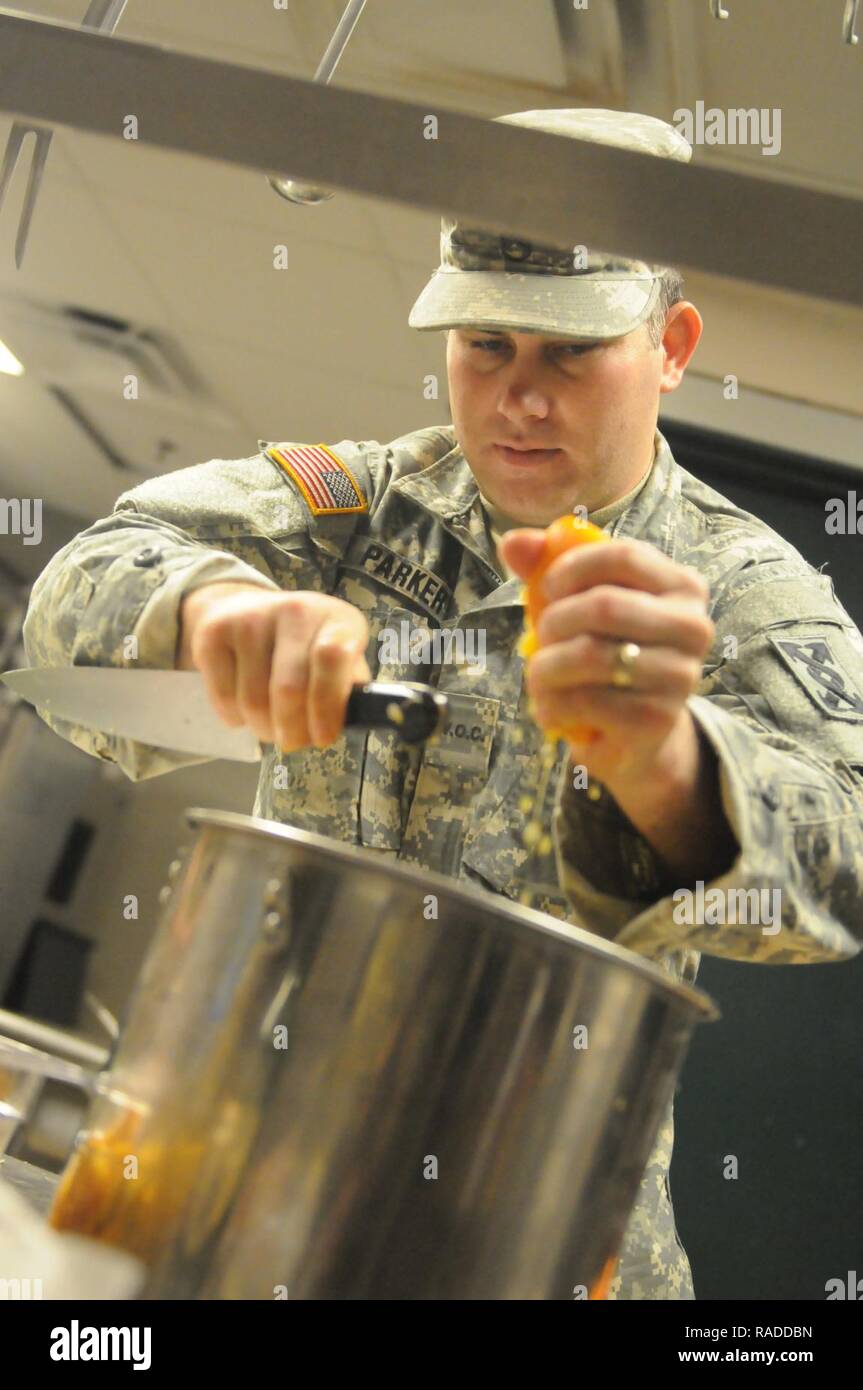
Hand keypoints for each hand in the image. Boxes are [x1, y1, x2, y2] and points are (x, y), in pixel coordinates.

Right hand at [176, 583, 371, 750]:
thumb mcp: (340, 659)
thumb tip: (350, 721)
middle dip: (292, 731)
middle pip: (289, 689)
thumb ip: (349, 689)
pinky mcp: (214, 632)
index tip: (322, 738)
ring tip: (270, 726)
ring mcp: (251, 618)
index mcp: (336, 619)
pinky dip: (236, 719)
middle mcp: (295, 610)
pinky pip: (224, 698)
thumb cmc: (304, 647)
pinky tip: (245, 709)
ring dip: (263, 729)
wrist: (243, 611)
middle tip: (293, 742)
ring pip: (254, 701)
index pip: (332, 658)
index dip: (327, 705)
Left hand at [498, 531, 714, 794]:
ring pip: (591, 656)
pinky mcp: (657, 719)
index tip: (547, 588)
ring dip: (546, 666)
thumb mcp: (579, 603)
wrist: (636, 731)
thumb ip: (547, 566)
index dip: (572, 568)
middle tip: (540, 638)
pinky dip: (551, 703)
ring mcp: (680, 676)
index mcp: (683, 586)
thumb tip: (513, 542)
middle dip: (554, 621)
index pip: (624, 556)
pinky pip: (585, 700)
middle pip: (604, 606)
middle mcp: (693, 628)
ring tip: (538, 676)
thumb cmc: (607, 652)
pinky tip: (549, 707)